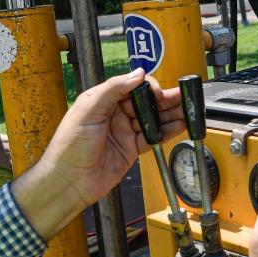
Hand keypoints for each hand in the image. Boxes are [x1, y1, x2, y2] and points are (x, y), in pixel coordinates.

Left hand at [13, 68, 182, 237]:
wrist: (68, 182)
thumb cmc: (68, 147)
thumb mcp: (88, 109)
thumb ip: (113, 89)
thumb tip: (137, 74)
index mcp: (103, 100)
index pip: (132, 86)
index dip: (148, 88)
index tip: (158, 94)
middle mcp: (115, 114)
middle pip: (146, 102)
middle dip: (166, 99)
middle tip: (184, 97)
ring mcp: (124, 132)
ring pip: (152, 120)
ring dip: (171, 114)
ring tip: (189, 110)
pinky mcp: (131, 150)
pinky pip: (153, 138)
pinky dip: (167, 132)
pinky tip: (179, 126)